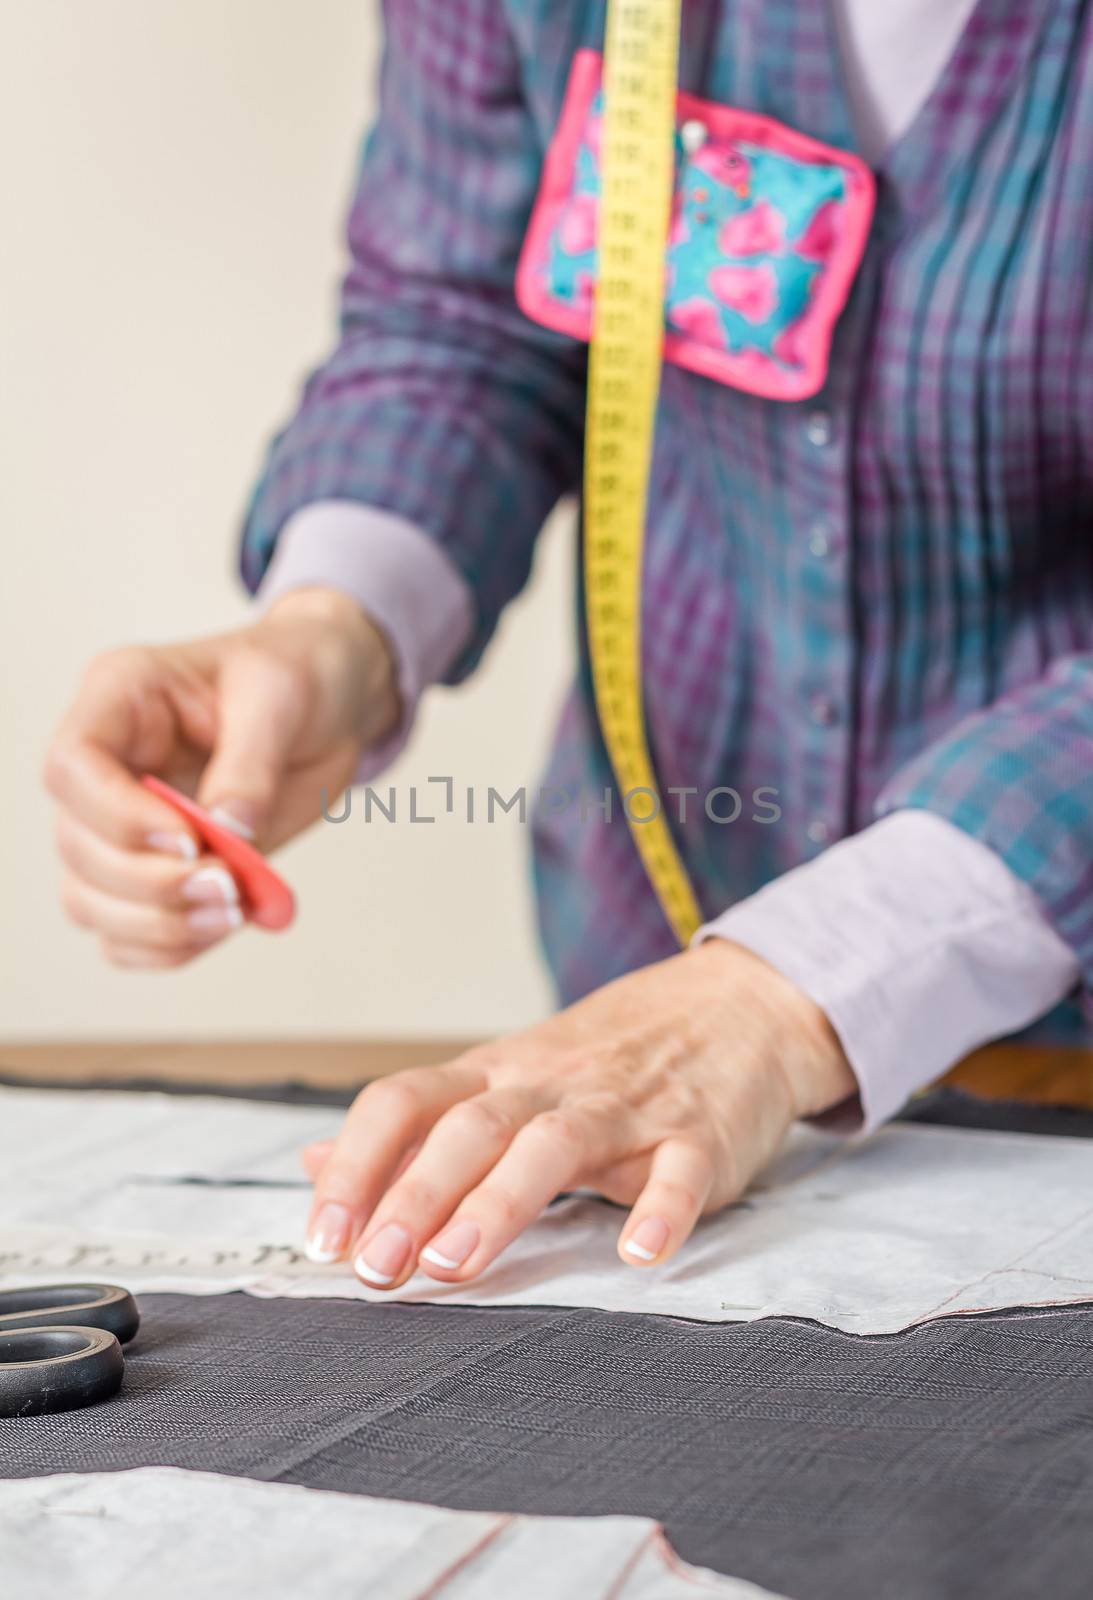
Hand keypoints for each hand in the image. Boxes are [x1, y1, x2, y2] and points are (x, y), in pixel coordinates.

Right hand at [43, 588, 397, 967]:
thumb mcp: (282, 696)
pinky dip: (167, 946)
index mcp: (120, 698)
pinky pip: (126, 931)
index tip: (189, 838)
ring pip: (89, 899)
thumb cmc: (298, 673)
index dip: (118, 816)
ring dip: (157, 923)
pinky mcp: (155, 867)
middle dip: (151, 882)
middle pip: (77, 845)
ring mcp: (124, 822)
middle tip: (228, 887)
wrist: (331, 704)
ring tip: (233, 911)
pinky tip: (221, 928)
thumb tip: (227, 833)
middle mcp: (108, 765)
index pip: (72, 766)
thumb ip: (250, 765)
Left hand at [303, 941, 855, 1280]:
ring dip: (500, 1202)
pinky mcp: (699, 1133)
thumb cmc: (608, 1057)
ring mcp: (626, 1106)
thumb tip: (312, 1165)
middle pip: (471, 1127)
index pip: (406, 1101)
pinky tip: (639, 1252)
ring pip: (555, 1145)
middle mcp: (549, 1084)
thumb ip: (415, 1130)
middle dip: (415, 1196)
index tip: (324, 1235)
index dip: (358, 1163)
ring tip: (456, 1264)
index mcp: (496, 1074)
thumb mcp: (505, 1078)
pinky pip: (680, 1170)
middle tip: (376, 1268)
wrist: (734, 1006)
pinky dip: (661, 1208)